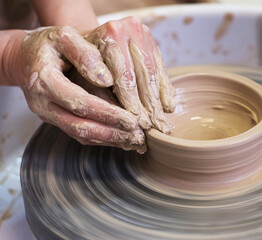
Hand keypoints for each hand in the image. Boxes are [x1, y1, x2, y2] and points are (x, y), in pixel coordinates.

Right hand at [8, 25, 141, 152]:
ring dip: (109, 140)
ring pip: (79, 134)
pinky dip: (101, 139)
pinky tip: (121, 138)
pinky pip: (78, 134)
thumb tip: (107, 79)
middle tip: (138, 136)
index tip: (131, 119)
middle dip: (111, 133)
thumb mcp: (64, 37)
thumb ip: (84, 54)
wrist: (25, 56)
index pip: (79, 102)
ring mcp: (48, 115)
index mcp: (44, 81)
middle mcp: (43, 103)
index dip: (106, 113)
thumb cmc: (48, 44)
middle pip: (79, 126)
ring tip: (135, 140)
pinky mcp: (56, 120)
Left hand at [86, 17, 175, 132]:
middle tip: (154, 129)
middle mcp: (129, 29)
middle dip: (148, 106)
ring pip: (154, 74)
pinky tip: (168, 107)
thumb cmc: (78, 63)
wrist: (83, 39)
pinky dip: (165, 90)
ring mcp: (144, 34)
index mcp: (109, 33)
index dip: (132, 102)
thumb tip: (121, 119)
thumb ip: (99, 95)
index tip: (136, 123)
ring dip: (159, 101)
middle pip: (143, 75)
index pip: (125, 75)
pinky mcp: (152, 42)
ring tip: (162, 124)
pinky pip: (162, 70)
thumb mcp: (81, 77)